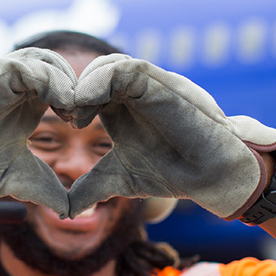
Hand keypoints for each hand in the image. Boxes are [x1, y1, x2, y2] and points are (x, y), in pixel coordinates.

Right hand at [0, 48, 76, 215]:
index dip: (80, 100)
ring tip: (72, 112)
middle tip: (83, 116)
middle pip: (60, 67)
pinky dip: (53, 82)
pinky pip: (32, 66)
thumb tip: (71, 213)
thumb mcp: (19, 177)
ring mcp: (3, 74)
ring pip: (49, 61)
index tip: (84, 125)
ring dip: (67, 83)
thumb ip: (47, 190)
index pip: (63, 84)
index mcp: (25, 100)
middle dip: (78, 88)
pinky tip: (61, 107)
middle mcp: (15, 82)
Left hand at [65, 54, 275, 219]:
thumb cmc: (173, 173)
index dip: (70, 98)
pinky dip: (101, 80)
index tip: (64, 121)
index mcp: (121, 107)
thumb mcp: (121, 180)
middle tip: (67, 115)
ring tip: (78, 113)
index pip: (87, 85)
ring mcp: (149, 86)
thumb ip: (92, 188)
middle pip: (94, 70)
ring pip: (108, 63)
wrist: (211, 177)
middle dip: (74, 88)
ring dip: (86, 84)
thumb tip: (67, 211)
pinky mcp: (163, 85)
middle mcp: (135, 92)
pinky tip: (89, 104)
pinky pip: (127, 68)